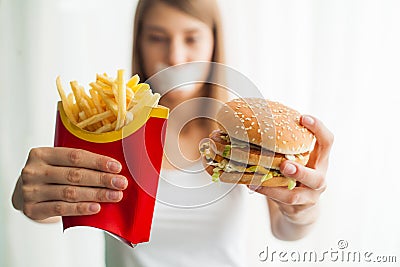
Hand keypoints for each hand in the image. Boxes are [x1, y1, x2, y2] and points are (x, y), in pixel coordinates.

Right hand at [12, 147, 127, 220]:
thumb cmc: (49, 175)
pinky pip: (61, 209)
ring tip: (114, 196)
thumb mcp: (57, 163)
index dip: (98, 162)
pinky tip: (96, 207)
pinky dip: (80, 208)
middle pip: (74, 175)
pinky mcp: (32, 209)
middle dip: (102, 179)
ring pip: (70, 193)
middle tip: (121, 183)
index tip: (116, 167)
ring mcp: (31, 191)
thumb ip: (78, 163)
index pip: (74, 156)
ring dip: (96, 195)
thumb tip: (112, 169)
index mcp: (41, 154)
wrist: (23, 193)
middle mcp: (34, 171)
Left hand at [248, 115, 333, 224]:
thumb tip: (256, 121)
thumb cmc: (295, 176)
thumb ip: (286, 146)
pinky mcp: (298, 207)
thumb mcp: (297, 159)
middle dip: (300, 171)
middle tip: (285, 165)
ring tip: (263, 180)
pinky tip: (253, 184)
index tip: (303, 118)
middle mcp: (318, 178)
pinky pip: (283, 201)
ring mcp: (310, 196)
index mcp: (319, 161)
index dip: (318, 129)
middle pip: (317, 177)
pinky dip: (267, 191)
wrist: (300, 210)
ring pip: (299, 195)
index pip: (326, 143)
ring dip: (280, 188)